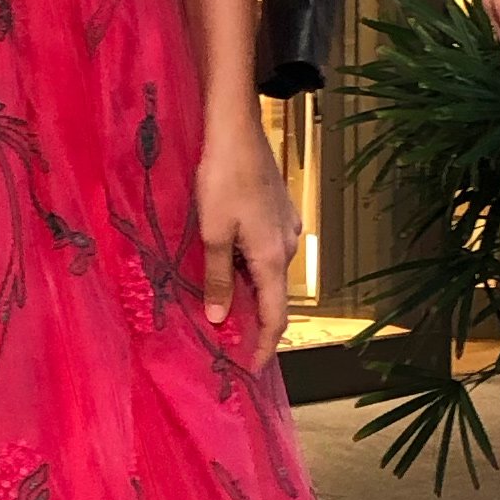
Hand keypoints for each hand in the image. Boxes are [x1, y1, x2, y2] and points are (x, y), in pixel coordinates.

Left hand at [193, 113, 298, 368]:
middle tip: (227, 337)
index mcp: (273, 258)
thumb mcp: (212, 233)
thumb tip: (220, 318)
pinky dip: (251, 266)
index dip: (264, 346)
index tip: (251, 368)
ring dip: (249, 289)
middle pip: (273, 295)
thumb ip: (217, 278)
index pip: (275, 317)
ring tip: (222, 301)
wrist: (237, 130)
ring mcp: (286, 226)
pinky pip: (268, 250)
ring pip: (269, 271)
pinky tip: (229, 261)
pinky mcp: (280, 210)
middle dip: (253, 319)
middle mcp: (287, 246)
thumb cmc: (222, 179)